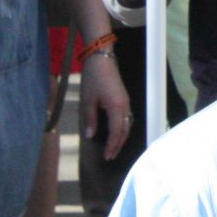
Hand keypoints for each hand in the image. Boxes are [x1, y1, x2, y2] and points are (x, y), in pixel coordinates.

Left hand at [78, 42, 130, 160]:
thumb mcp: (88, 100)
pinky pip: (127, 118)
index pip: (117, 132)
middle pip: (125, 130)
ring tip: (114, 147)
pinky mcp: (124, 99)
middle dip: (118, 145)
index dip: (112, 146)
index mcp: (116, 107)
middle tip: (110, 157)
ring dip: (121, 137)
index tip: (107, 157)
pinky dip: (123, 129)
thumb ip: (90, 119)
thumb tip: (91, 136)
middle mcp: (125, 106)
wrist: (102, 59)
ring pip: (128, 125)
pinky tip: (116, 132)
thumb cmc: (93, 78)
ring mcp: (126, 102)